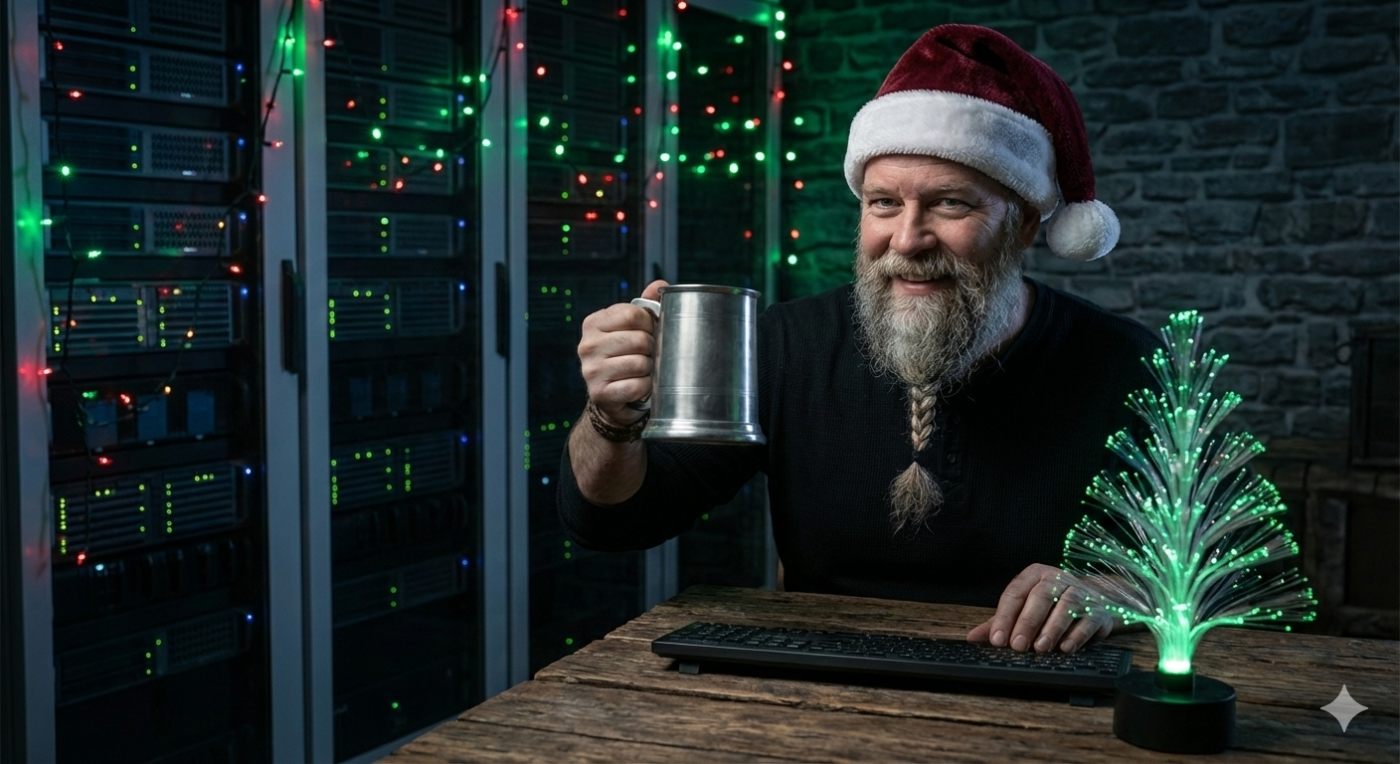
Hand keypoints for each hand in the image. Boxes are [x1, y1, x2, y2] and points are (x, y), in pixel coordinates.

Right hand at [577, 280, 667, 428]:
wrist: (611, 396)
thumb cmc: (623, 356)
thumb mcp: (630, 328)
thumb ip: (644, 305)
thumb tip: (660, 284)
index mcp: (593, 323)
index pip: (633, 314)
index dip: (650, 323)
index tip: (650, 331)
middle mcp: (587, 345)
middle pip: (640, 340)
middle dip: (652, 348)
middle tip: (648, 354)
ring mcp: (591, 370)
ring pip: (641, 364)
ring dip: (649, 369)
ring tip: (642, 370)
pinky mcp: (600, 393)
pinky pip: (637, 386)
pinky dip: (645, 387)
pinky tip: (638, 385)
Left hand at [966, 563, 1111, 653]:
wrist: (1097, 601)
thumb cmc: (1052, 605)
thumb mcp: (1024, 608)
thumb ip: (999, 622)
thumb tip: (972, 637)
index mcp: (1034, 574)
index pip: (1015, 593)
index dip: (1005, 617)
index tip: (997, 639)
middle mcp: (1057, 578)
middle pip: (1040, 597)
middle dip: (1027, 622)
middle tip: (1017, 645)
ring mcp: (1080, 592)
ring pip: (1065, 606)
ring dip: (1052, 629)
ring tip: (1040, 648)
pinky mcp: (1097, 610)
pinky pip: (1087, 620)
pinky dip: (1076, 635)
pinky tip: (1065, 647)